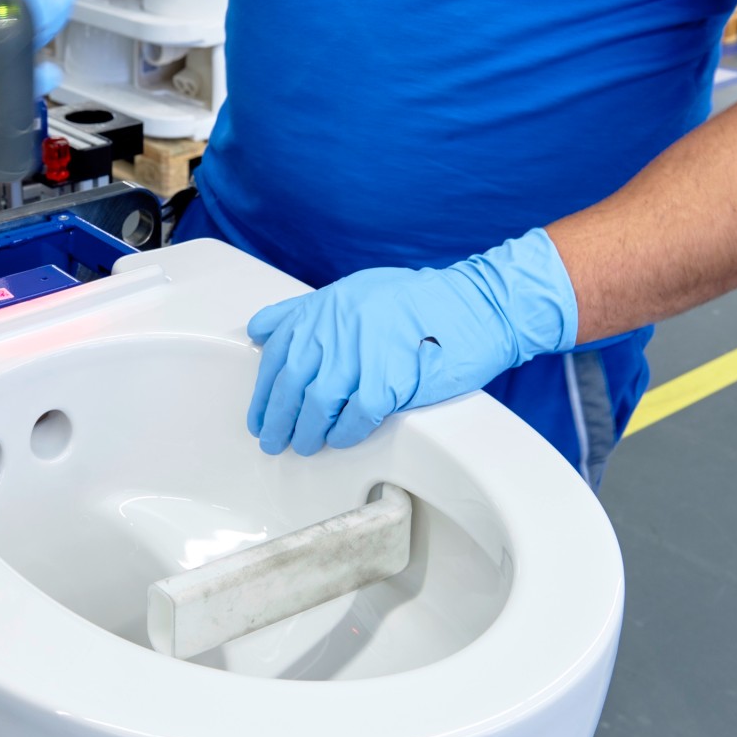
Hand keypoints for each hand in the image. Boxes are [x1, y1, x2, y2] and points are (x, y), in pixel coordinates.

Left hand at [246, 228, 578, 455]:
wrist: (477, 305)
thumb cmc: (419, 300)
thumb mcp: (355, 291)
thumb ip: (305, 311)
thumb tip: (262, 331)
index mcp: (324, 309)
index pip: (277, 357)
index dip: (264, 392)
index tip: (259, 415)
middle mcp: (336, 329)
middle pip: (291, 385)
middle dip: (276, 419)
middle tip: (272, 441)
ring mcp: (361, 355)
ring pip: (316, 405)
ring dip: (306, 432)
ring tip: (303, 446)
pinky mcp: (390, 380)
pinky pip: (355, 417)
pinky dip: (344, 433)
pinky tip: (340, 441)